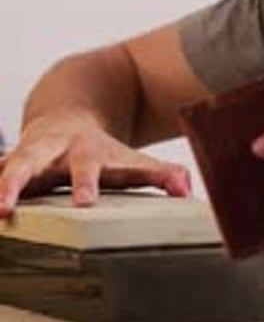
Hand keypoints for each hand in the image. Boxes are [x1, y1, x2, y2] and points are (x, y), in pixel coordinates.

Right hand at [0, 112, 190, 214]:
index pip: (87, 167)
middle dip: (17, 182)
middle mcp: (49, 151)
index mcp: (83, 151)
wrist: (68, 114)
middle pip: (31, 162)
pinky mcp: (8, 163)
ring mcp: (24, 156)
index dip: (86, 183)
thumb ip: (159, 174)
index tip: (84, 201)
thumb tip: (187, 189)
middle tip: (4, 207)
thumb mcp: (130, 160)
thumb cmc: (100, 149)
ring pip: (2, 166)